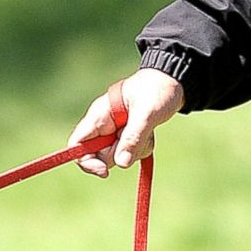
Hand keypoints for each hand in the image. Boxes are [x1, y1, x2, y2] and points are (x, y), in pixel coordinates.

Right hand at [70, 68, 185, 177]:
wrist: (173, 79)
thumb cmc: (158, 88)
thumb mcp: (147, 112)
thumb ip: (133, 138)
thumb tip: (121, 163)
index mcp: (99, 116)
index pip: (77, 144)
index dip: (85, 161)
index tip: (104, 170)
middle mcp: (103, 125)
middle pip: (97, 155)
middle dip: (118, 155)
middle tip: (138, 142)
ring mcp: (114, 131)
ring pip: (115, 156)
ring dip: (134, 151)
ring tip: (148, 132)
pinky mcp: (126, 135)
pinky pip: (128, 153)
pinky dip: (141, 149)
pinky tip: (150, 133)